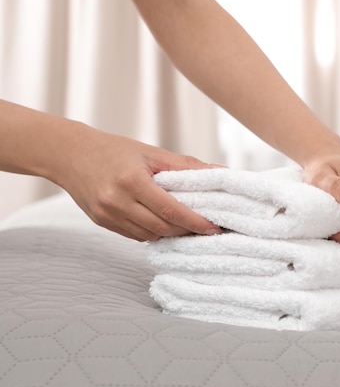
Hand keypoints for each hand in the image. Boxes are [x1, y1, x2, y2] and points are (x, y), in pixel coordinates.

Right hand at [56, 126, 221, 241]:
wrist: (69, 154)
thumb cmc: (114, 150)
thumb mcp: (151, 152)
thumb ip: (186, 166)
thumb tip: (221, 171)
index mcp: (132, 181)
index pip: (171, 210)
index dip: (195, 223)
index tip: (214, 228)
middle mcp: (117, 201)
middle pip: (161, 228)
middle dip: (187, 231)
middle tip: (207, 228)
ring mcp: (107, 215)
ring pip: (149, 236)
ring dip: (171, 234)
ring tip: (189, 228)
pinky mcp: (102, 222)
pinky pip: (135, 236)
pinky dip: (153, 233)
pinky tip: (164, 225)